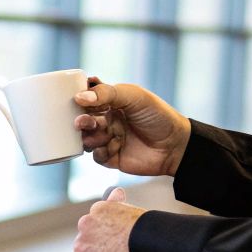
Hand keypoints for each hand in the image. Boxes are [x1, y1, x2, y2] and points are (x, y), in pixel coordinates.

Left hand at [71, 188, 144, 251]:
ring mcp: (83, 238)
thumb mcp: (135, 218)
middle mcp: (88, 219)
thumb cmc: (149, 233)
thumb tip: (121, 215)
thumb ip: (121, 219)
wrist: (146, 242)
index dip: (103, 229)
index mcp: (103, 207)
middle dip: (98, 246)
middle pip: (89, 237)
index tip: (111, 239)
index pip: (98, 217)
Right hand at [74, 78, 191, 177]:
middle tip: (81, 122)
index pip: (89, 98)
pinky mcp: (113, 158)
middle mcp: (109, 120)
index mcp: (112, 102)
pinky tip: (110, 148)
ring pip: (88, 139)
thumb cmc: (157, 116)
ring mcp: (110, 139)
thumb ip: (107, 93)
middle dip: (81, 120)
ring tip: (97, 135)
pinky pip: (97, 157)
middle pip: (85, 120)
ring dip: (89, 137)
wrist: (175, 145)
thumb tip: (79, 97)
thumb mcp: (134, 97)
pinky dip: (100, 153)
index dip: (80, 99)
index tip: (76, 99)